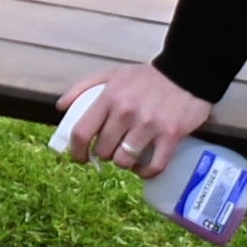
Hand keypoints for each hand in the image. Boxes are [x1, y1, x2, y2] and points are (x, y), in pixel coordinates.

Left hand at [56, 63, 216, 175]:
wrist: (186, 73)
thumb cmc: (146, 77)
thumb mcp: (112, 74)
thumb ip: (83, 87)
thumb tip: (61, 107)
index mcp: (110, 97)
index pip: (82, 132)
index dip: (76, 151)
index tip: (79, 157)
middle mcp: (127, 112)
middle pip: (103, 150)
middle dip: (103, 155)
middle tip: (109, 150)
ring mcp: (149, 125)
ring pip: (124, 161)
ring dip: (123, 163)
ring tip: (126, 156)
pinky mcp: (171, 136)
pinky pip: (153, 166)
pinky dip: (145, 172)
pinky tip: (143, 167)